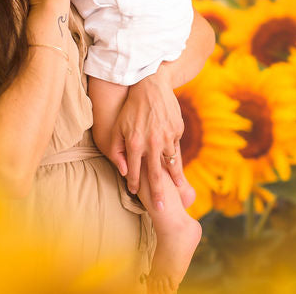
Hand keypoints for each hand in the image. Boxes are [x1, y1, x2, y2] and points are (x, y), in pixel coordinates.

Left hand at [109, 70, 186, 205]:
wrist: (152, 85)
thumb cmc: (132, 107)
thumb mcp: (118, 126)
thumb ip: (116, 149)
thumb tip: (121, 170)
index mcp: (135, 143)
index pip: (134, 171)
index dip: (134, 184)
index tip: (135, 194)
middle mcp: (152, 142)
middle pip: (156, 175)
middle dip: (158, 194)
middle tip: (162, 209)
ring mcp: (167, 137)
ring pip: (171, 163)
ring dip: (174, 179)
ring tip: (179, 192)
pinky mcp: (177, 130)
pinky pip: (176, 148)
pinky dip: (176, 158)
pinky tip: (178, 169)